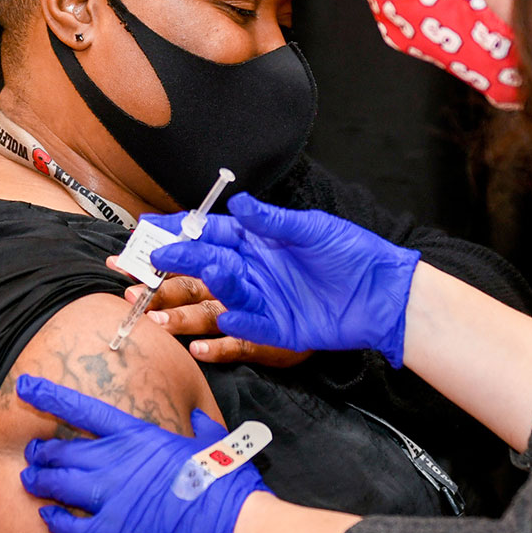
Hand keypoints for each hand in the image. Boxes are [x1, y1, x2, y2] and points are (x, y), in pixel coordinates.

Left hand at [17, 375, 267, 532]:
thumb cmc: (225, 480)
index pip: (83, 410)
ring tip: (30, 479)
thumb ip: (200, 427)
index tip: (25, 386)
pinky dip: (53, 520)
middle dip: (42, 450)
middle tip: (34, 452)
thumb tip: (200, 418)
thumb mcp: (214, 442)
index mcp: (140, 435)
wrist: (232, 523)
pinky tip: (47, 517)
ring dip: (39, 480)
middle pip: (63, 450)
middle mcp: (118, 461)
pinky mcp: (111, 532)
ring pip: (57, 483)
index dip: (50, 397)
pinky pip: (67, 526)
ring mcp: (112, 497)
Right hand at [146, 194, 419, 367]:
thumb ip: (272, 220)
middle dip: (174, 261)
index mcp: (260, 240)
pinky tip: (221, 321)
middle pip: (207, 264)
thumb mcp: (313, 229)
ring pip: (221, 295)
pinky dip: (234, 327)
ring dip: (198, 292)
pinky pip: (249, 329)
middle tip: (146, 259)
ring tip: (176, 286)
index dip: (181, 229)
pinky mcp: (278, 328)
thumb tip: (237, 203)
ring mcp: (264, 299)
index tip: (149, 227)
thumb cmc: (353, 253)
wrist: (385, 292)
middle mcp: (255, 269)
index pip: (212, 232)